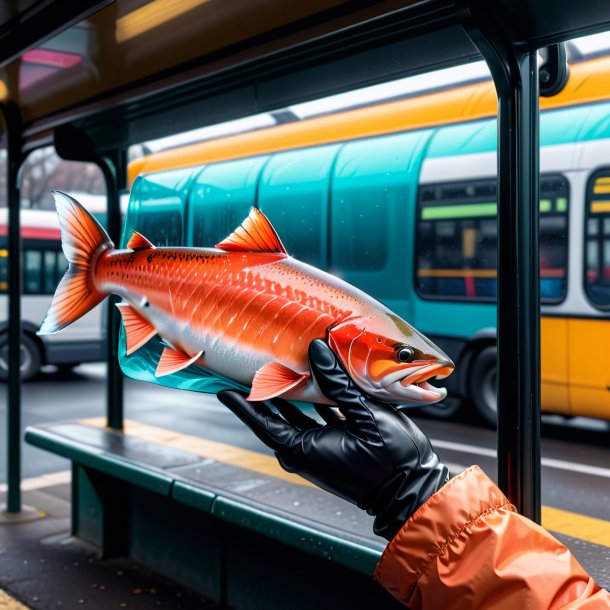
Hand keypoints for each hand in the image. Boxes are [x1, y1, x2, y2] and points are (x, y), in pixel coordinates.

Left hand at [217, 340, 448, 539]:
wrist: (412, 489)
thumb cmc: (388, 459)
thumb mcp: (364, 415)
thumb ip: (338, 382)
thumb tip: (316, 349)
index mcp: (303, 448)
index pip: (262, 421)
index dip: (242, 402)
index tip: (222, 387)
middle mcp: (305, 450)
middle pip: (275, 415)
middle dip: (262, 391)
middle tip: (248, 366)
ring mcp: (319, 449)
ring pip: (295, 414)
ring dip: (287, 392)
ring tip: (277, 366)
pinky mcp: (334, 445)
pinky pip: (313, 419)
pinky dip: (309, 400)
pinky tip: (312, 380)